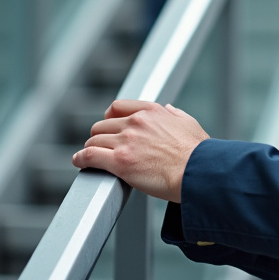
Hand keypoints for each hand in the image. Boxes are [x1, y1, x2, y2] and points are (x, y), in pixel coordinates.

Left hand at [72, 100, 209, 201]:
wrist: (199, 172)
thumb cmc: (199, 153)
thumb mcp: (189, 124)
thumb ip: (175, 115)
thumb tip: (168, 110)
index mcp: (151, 111)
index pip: (117, 107)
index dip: (109, 117)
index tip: (108, 125)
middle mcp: (135, 123)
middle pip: (102, 125)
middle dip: (100, 136)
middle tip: (102, 147)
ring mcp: (126, 142)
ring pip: (94, 141)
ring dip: (91, 149)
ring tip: (91, 158)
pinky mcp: (120, 162)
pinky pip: (90, 156)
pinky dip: (81, 159)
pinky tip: (79, 162)